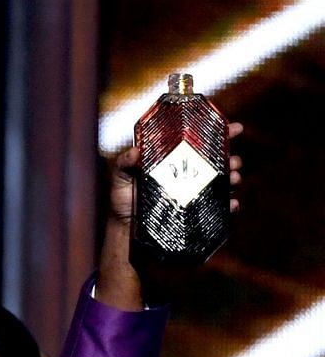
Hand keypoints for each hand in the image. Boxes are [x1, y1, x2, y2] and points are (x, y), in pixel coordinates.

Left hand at [101, 123, 242, 306]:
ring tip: (233, 178)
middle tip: (233, 160)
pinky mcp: (199, 212)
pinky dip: (230, 205)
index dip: (222, 131)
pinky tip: (232, 204)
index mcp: (177, 159)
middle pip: (220, 161)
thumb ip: (125, 163)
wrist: (126, 228)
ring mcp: (196, 193)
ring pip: (224, 181)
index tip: (236, 127)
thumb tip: (136, 152)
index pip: (202, 142)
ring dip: (234, 178)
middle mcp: (191, 174)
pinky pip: (221, 208)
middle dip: (232, 157)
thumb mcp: (121, 177)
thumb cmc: (123, 199)